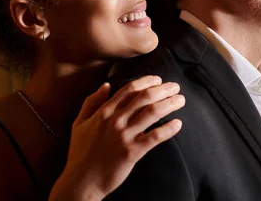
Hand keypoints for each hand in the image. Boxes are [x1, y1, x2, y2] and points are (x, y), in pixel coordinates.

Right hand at [49, 76, 184, 200]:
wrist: (82, 181)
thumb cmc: (80, 153)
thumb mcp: (80, 123)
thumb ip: (92, 102)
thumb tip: (106, 85)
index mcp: (104, 112)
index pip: (130, 89)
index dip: (147, 81)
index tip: (159, 79)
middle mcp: (115, 120)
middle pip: (145, 97)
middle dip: (163, 89)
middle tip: (176, 86)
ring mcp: (124, 136)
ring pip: (152, 113)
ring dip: (170, 104)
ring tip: (181, 100)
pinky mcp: (132, 152)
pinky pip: (155, 136)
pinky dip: (169, 128)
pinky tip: (178, 124)